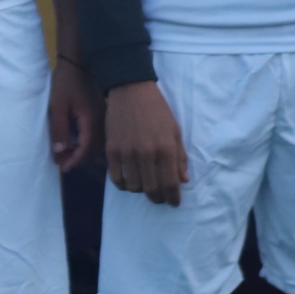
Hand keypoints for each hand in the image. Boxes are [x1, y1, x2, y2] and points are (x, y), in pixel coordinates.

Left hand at [47, 56, 101, 172]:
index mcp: (92, 121)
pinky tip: (76, 143)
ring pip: (97, 144)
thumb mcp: (58, 105)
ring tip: (65, 154)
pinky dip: (87, 144)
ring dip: (82, 152)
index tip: (62, 168)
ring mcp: (104, 119)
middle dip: (78, 159)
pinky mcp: (102, 115)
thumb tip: (59, 152)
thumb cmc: (66, 82)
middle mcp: (102, 123)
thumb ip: (59, 129)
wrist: (79, 63)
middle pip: (94, 150)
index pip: (86, 149)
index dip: (74, 161)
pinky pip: (98, 136)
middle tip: (61, 162)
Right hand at [104, 80, 188, 206]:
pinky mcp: (111, 150)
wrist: (130, 91)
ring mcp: (127, 153)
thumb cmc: (157, 110)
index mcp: (165, 148)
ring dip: (140, 191)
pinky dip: (123, 185)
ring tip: (144, 187)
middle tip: (160, 198)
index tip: (174, 203)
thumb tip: (182, 180)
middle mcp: (146, 154)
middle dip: (157, 198)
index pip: (170, 183)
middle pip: (151, 189)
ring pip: (133, 186)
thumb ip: (180, 157)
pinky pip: (116, 177)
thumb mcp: (175, 131)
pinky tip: (128, 182)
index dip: (173, 197)